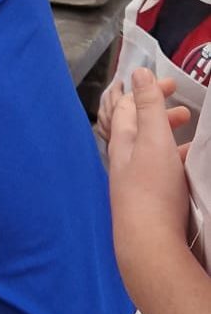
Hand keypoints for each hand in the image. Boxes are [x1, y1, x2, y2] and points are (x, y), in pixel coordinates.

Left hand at [109, 68, 191, 268]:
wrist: (149, 241)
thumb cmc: (152, 189)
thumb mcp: (153, 140)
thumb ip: (148, 107)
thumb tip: (137, 72)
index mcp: (122, 141)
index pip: (128, 106)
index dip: (148, 90)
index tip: (173, 84)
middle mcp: (124, 158)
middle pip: (138, 127)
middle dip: (159, 113)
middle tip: (184, 109)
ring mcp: (134, 179)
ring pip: (151, 149)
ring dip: (169, 135)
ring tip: (189, 132)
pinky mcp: (148, 198)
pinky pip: (160, 170)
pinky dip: (175, 159)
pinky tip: (189, 165)